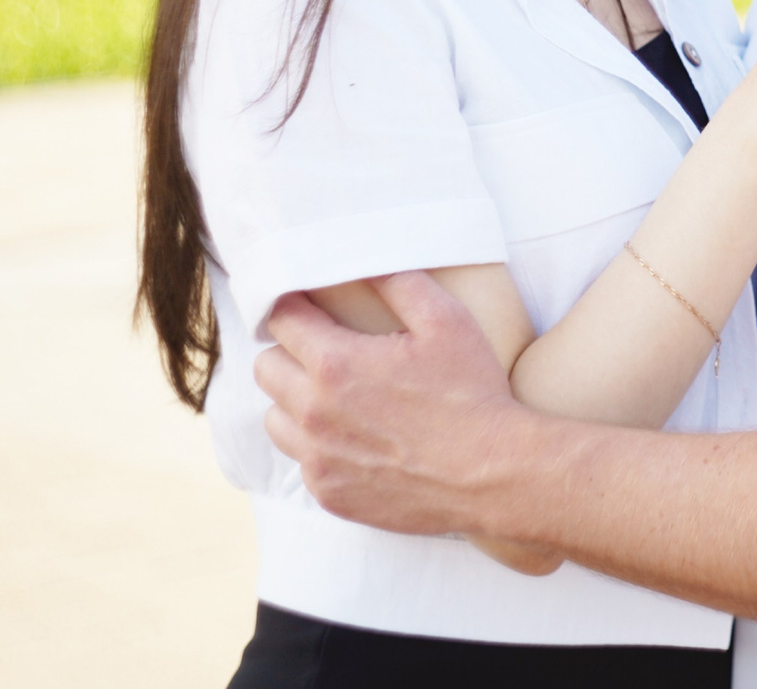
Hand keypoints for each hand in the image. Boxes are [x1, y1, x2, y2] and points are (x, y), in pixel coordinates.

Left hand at [258, 271, 555, 546]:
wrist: (490, 474)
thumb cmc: (470, 394)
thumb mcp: (445, 322)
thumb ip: (398, 283)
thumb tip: (363, 261)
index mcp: (336, 364)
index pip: (282, 319)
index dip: (295, 305)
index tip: (311, 306)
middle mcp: (314, 413)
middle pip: (265, 367)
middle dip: (290, 350)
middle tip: (328, 350)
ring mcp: (317, 459)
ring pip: (274, 417)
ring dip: (295, 400)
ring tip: (336, 396)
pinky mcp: (329, 493)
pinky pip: (300, 460)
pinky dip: (318, 445)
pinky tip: (356, 437)